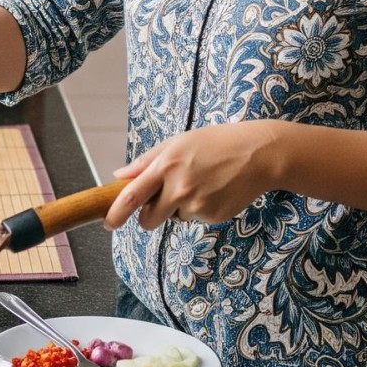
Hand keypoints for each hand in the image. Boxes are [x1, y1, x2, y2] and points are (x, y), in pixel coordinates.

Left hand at [104, 120, 281, 229]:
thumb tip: (119, 177)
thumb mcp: (178, 143)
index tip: (107, 224)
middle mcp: (178, 188)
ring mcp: (196, 205)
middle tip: (161, 203)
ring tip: (201, 183)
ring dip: (180, 208)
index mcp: (165, 166)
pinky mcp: (212, 216)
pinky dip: (201, 208)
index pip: (132, 196)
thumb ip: (146, 161)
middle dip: (149, 217)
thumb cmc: (215, 143)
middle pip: (148, 220)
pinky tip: (216, 190)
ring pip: (174, 218)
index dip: (116, 213)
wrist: (259, 154)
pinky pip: (195, 219)